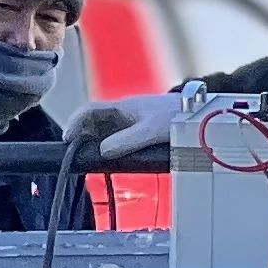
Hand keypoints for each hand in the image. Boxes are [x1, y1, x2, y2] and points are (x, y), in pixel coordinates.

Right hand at [64, 93, 181, 157]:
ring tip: (88, 159)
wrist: (200, 112)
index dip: (75, 122)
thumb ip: (127, 141)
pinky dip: (109, 147)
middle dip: (81, 135)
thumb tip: (101, 151)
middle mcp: (124, 113)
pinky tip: (109, 159)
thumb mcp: (151, 130)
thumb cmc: (176, 117)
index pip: (90, 110)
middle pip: (94, 122)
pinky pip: (118, 137)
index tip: (67, 139)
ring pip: (105, 131)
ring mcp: (132, 122)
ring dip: (94, 143)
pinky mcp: (142, 131)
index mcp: (123, 107)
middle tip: (75, 155)